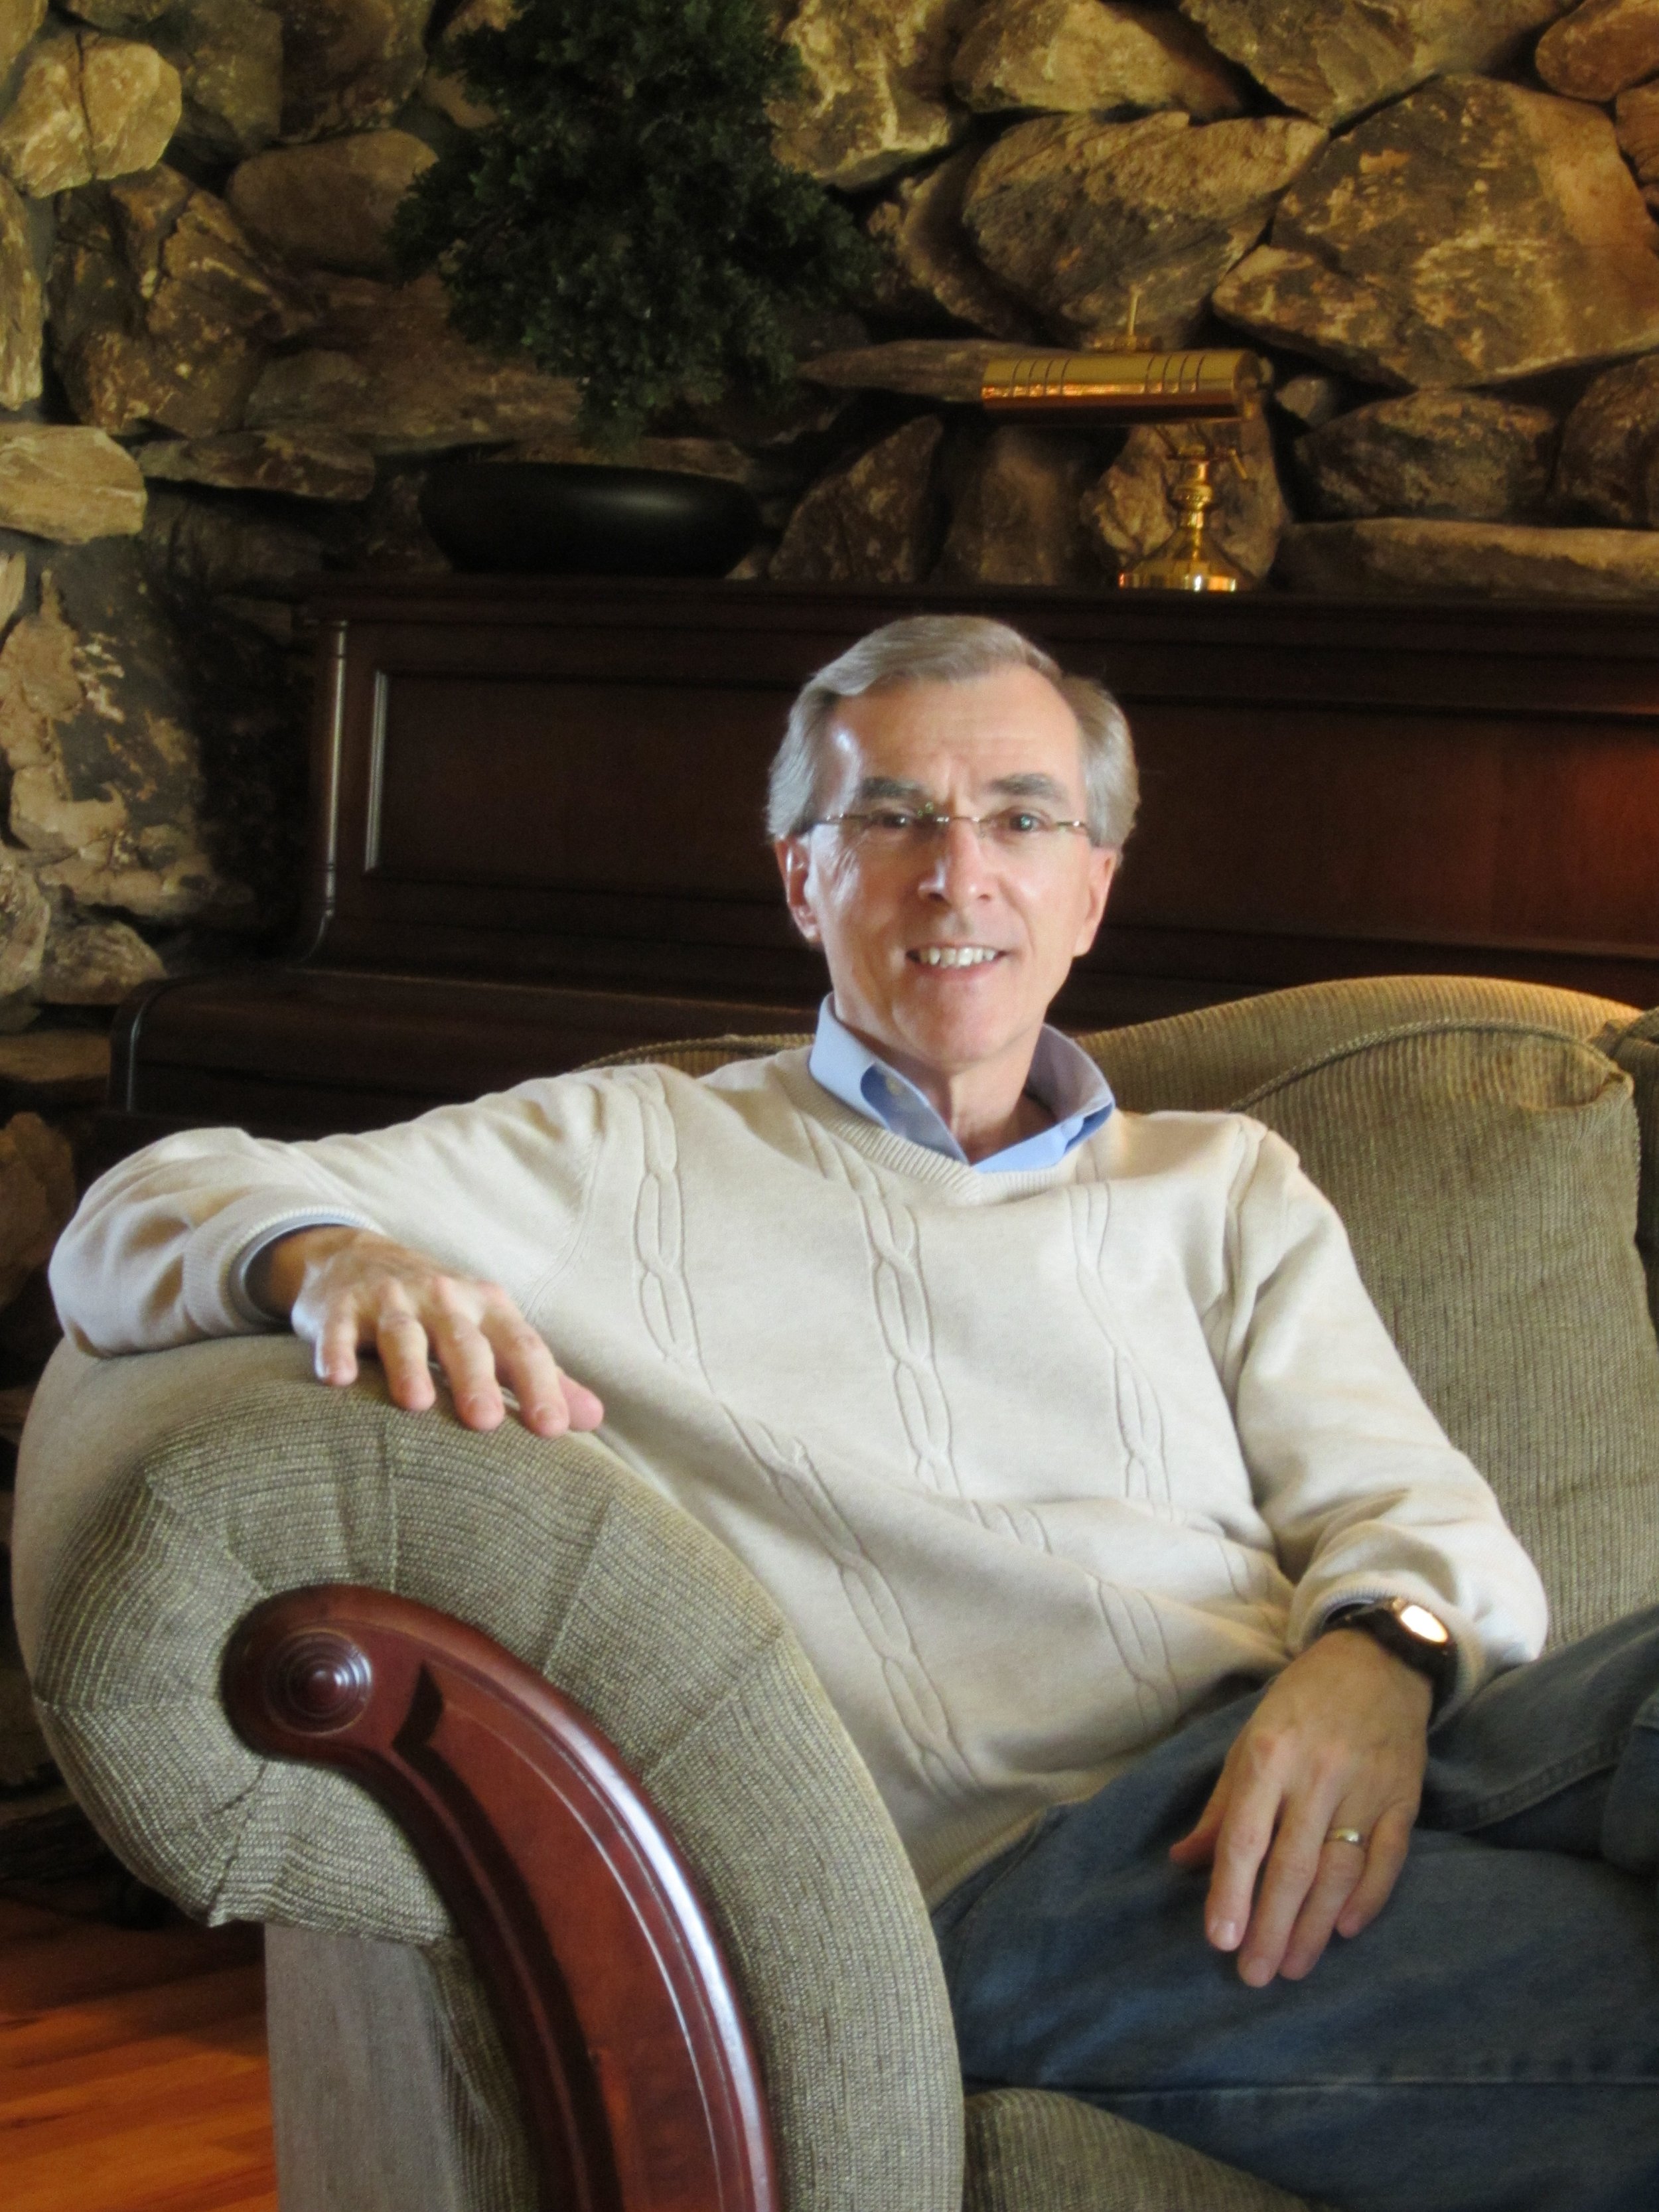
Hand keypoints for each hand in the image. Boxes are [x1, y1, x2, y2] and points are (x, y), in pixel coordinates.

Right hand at [247, 1226, 604, 1437]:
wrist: (357, 1258)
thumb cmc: (441, 1312)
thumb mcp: (492, 1332)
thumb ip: (540, 1376)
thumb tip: (595, 1419)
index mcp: (488, 1309)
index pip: (520, 1347)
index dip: (540, 1385)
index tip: (552, 1429)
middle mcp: (443, 1299)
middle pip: (463, 1341)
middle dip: (474, 1378)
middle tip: (483, 1422)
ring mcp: (389, 1300)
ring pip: (402, 1333)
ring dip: (408, 1366)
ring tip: (415, 1404)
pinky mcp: (340, 1307)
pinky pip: (337, 1330)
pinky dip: (336, 1352)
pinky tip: (335, 1380)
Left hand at [1168, 1629, 1431, 1986]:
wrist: (1376, 1662)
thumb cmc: (1300, 1705)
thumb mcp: (1249, 1740)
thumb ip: (1222, 1806)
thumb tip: (1183, 1861)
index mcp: (1271, 1756)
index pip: (1246, 1837)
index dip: (1232, 1891)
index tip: (1220, 1940)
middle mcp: (1318, 1774)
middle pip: (1292, 1865)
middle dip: (1271, 1926)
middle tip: (1254, 1975)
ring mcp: (1366, 1788)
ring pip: (1339, 1870)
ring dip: (1314, 1925)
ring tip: (1293, 1966)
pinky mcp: (1405, 1798)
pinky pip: (1389, 1857)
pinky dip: (1370, 1898)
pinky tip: (1346, 1930)